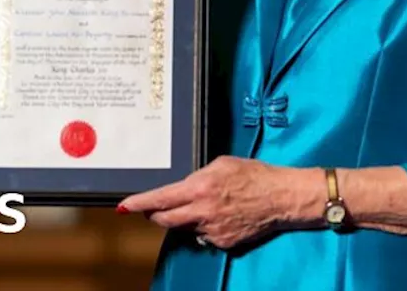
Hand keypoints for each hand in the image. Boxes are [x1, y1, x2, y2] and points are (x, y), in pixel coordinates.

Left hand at [118, 156, 320, 249]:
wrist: (282, 197)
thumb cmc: (255, 175)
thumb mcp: (222, 164)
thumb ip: (198, 176)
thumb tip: (184, 187)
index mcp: (200, 188)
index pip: (161, 199)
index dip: (139, 203)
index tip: (124, 206)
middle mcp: (202, 211)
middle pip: (164, 220)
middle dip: (156, 214)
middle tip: (156, 207)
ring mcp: (212, 230)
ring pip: (184, 227)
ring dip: (185, 218)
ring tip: (206, 205)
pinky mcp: (223, 242)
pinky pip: (203, 236)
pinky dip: (205, 227)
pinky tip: (221, 216)